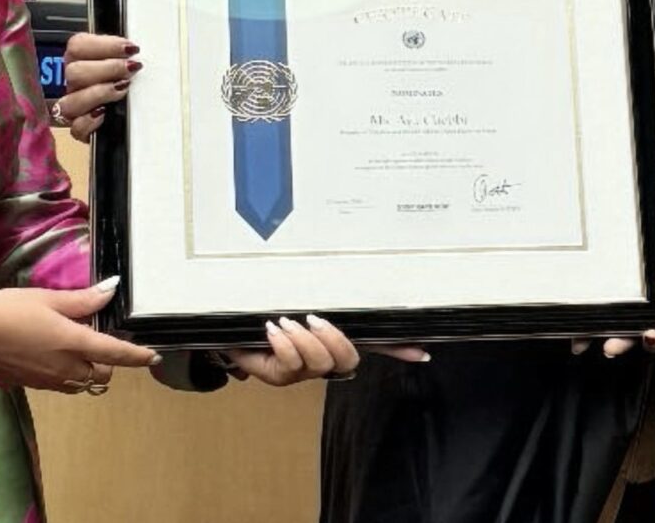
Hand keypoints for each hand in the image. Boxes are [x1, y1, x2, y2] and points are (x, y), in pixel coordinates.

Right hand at [0, 278, 158, 393]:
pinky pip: (62, 384)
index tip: (154, 357)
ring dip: (87, 369)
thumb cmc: (8, 310)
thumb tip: (112, 290)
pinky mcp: (33, 386)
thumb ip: (82, 300)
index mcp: (74, 344)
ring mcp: (49, 381)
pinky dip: (68, 373)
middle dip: (107, 361)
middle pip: (102, 374)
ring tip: (73, 345)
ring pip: (82, 383)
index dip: (138, 356)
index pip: (117, 355)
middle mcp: (66, 368)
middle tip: (95, 337)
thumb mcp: (47, 299)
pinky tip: (51, 353)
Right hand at [56, 33, 140, 142]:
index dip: (104, 45)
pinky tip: (104, 114)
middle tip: (131, 69)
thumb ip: (122, 51)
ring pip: (70, 102)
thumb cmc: (128, 82)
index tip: (130, 49)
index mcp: (80, 60)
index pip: (77, 45)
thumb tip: (133, 48)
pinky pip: (76, 128)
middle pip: (73, 72)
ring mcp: (76, 108)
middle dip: (107, 68)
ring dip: (99, 93)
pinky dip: (89, 121)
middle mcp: (75, 84)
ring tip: (123, 89)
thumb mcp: (126, 61)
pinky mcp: (82, 130)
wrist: (134, 118)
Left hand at [219, 315, 428, 386]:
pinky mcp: (281, 376)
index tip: (421, 351)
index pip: (373, 346)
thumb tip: (343, 279)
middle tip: (314, 319)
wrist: (233, 333)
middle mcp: (322, 361)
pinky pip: (291, 364)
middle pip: (347, 360)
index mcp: (333, 341)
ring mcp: (303, 371)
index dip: (397, 350)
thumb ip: (321, 294)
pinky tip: (273, 331)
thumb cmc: (269, 317)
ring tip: (286, 323)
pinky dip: (283, 343)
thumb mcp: (294, 301)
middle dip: (334, 339)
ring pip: (319, 362)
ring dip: (304, 340)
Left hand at [572, 211, 654, 357]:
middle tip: (610, 348)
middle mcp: (639, 302)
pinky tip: (570, 317)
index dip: (654, 340)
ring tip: (581, 342)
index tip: (649, 336)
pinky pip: (590, 296)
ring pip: (606, 320)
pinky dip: (579, 309)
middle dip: (620, 343)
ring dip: (593, 334)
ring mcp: (619, 291)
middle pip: (630, 331)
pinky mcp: (601, 276)